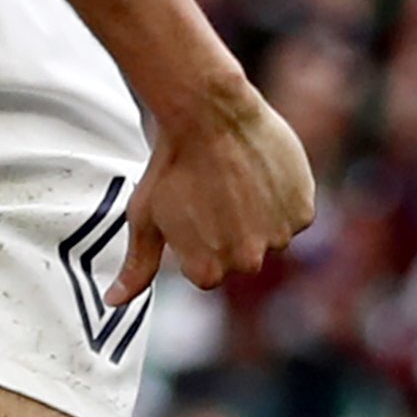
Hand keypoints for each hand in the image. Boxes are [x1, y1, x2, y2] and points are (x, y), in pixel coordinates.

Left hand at [119, 72, 317, 303]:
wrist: (208, 114)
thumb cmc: (170, 165)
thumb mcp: (144, 218)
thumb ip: (137, 267)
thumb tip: (113, 302)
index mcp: (208, 272)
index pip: (208, 268)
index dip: (199, 236)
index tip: (194, 208)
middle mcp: (246, 262)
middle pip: (241, 255)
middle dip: (231, 230)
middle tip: (216, 191)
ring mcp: (278, 237)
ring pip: (270, 235)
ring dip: (260, 216)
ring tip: (237, 179)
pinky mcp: (303, 211)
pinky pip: (294, 214)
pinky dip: (282, 198)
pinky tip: (260, 172)